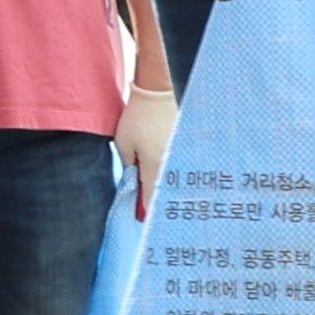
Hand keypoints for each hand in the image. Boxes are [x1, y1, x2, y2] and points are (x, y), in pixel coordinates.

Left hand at [116, 76, 180, 219]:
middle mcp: (173, 164)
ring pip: (180, 182)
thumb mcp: (124, 143)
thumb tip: (136, 185)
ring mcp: (184, 156)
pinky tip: (178, 179)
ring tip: (170, 201)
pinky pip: (185, 168)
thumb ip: (129, 167)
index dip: (148, 213)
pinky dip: (180, 175)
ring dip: (173, 191)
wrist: (160, 90)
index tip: (144, 223)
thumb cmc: (138, 116)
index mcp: (156, 167)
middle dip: (162, 204)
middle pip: (169, 194)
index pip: (153, 200)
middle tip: (158, 218)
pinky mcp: (190, 147)